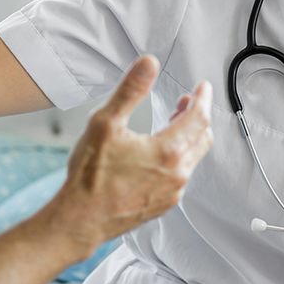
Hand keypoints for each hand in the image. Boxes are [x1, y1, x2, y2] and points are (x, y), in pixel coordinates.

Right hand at [48, 55, 213, 257]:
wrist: (81, 219)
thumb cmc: (90, 176)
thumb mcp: (105, 123)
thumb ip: (130, 90)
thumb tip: (148, 65)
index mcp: (168, 150)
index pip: (198, 117)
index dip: (202, 98)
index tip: (202, 88)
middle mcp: (177, 173)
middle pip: (202, 137)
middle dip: (198, 115)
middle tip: (187, 102)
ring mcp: (172, 191)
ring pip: (194, 158)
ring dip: (189, 137)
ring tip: (172, 124)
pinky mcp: (164, 203)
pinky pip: (182, 175)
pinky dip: (180, 157)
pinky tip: (161, 152)